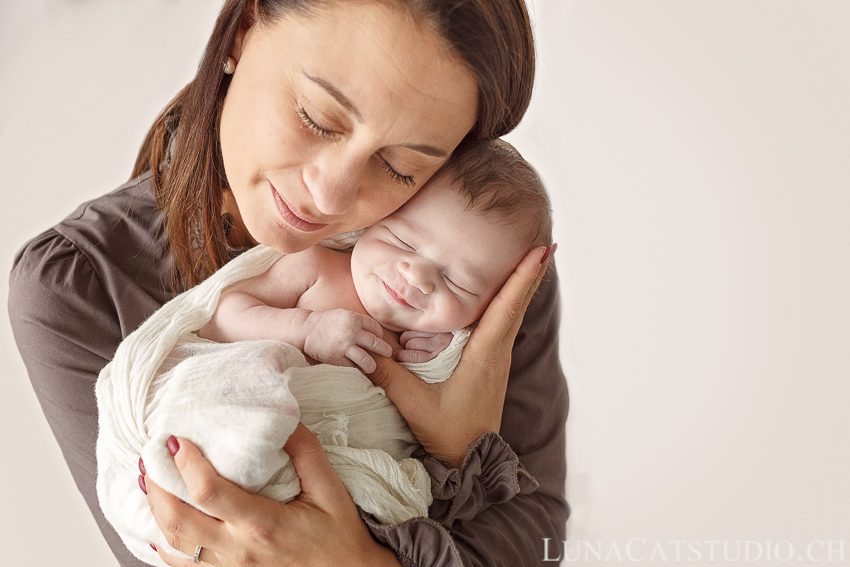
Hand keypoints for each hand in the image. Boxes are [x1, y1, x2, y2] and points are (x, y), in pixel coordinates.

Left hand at [145, 427, 399, 566]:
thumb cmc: (339, 537)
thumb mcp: (330, 489)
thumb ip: (305, 451)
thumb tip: (281, 418)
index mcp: (263, 524)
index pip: (209, 493)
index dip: (187, 464)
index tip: (177, 439)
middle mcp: (238, 551)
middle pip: (177, 521)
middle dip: (157, 486)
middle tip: (150, 456)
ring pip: (173, 545)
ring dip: (155, 511)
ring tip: (150, 481)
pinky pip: (181, 566)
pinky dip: (164, 543)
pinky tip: (160, 522)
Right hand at [303, 309, 391, 372]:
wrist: (306, 330)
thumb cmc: (327, 322)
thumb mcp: (344, 314)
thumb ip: (359, 321)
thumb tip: (377, 331)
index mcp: (355, 319)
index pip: (376, 329)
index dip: (380, 335)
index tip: (378, 339)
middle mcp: (352, 332)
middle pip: (377, 344)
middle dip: (385, 350)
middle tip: (387, 353)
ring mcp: (345, 346)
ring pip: (368, 360)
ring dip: (372, 365)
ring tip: (372, 366)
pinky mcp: (338, 358)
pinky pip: (353, 366)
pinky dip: (355, 367)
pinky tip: (354, 366)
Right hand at [369, 245, 554, 465]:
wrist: (469, 461)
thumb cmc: (448, 433)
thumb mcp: (415, 405)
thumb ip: (390, 375)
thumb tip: (364, 348)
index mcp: (485, 356)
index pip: (506, 308)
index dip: (523, 277)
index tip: (540, 251)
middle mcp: (497, 353)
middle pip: (516, 305)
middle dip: (530, 273)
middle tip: (545, 244)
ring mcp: (497, 360)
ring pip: (513, 315)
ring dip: (522, 287)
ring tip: (531, 261)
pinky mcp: (491, 366)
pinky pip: (504, 326)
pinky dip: (510, 304)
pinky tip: (506, 296)